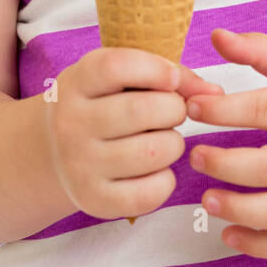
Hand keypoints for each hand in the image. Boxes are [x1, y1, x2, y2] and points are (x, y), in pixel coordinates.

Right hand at [46, 46, 223, 221]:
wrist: (51, 153)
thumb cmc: (101, 105)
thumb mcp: (119, 78)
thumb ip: (167, 75)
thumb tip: (216, 93)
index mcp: (77, 81)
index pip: (117, 67)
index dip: (156, 69)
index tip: (171, 78)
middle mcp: (71, 123)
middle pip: (142, 111)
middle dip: (173, 109)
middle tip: (171, 112)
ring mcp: (79, 164)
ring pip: (154, 152)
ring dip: (174, 144)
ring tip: (163, 140)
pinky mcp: (93, 200)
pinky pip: (149, 193)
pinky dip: (165, 180)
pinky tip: (155, 169)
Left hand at [186, 29, 266, 257]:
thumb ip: (261, 49)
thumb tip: (217, 35)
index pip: (264, 109)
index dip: (224, 110)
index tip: (192, 107)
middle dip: (227, 166)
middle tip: (194, 157)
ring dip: (241, 211)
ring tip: (207, 200)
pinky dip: (261, 246)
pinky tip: (229, 235)